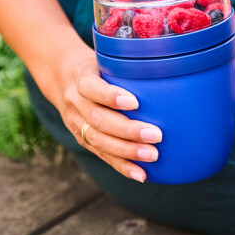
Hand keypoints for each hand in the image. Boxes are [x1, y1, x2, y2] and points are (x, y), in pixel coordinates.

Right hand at [45, 47, 161, 182]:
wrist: (64, 80)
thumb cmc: (99, 69)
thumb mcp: (106, 59)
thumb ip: (128, 66)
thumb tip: (170, 68)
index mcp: (82, 78)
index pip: (92, 88)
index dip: (111, 96)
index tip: (134, 102)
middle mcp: (76, 102)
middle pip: (98, 119)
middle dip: (128, 130)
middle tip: (156, 135)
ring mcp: (77, 123)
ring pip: (99, 140)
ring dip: (127, 151)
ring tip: (152, 155)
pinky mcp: (83, 140)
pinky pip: (102, 155)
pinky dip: (122, 166)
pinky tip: (141, 174)